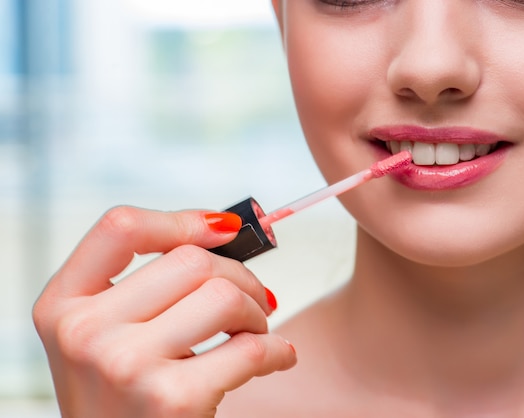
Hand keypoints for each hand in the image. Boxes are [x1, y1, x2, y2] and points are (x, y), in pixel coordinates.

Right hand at [33, 206, 295, 417]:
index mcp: (64, 305)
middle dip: (240, 275)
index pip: (120, 227)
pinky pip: (251, 348)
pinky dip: (277, 349)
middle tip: (254, 297)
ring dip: (257, 311)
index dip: (181, 221)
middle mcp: (85, 332)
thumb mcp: (102, 336)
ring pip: (224, 296)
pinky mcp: (172, 399)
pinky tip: (276, 356)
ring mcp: (126, 365)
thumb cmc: (121, 397)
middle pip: (189, 260)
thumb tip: (220, 232)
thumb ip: (141, 285)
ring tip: (255, 329)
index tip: (222, 230)